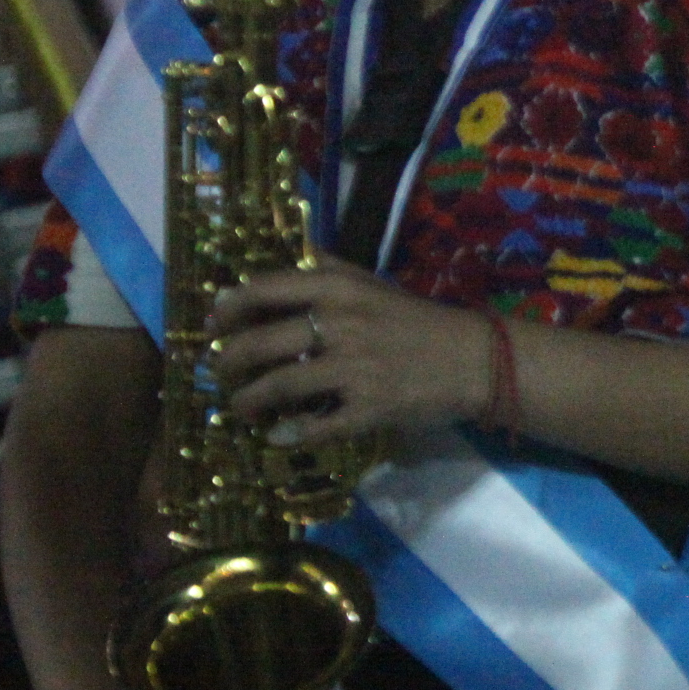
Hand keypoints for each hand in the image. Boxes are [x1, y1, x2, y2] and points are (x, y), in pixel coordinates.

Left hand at [206, 255, 491, 443]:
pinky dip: (289, 434)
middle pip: (259, 343)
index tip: (213, 322)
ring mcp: (354, 369)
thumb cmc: (420, 320)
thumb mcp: (376, 284)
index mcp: (340, 290)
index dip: (229, 307)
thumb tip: (293, 254)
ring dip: (247, 401)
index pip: (265, 289)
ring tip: (240, 407)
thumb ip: (332, 269)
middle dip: (227, 361)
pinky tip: (277, 436)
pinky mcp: (369, 408)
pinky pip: (315, 425)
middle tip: (220, 372)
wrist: (475, 359)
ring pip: (278, 386)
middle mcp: (341, 325)